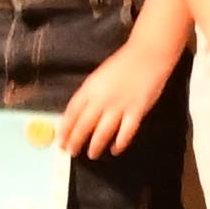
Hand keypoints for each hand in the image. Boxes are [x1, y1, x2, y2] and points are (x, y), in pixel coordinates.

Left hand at [58, 37, 181, 162]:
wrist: (148, 55)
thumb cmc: (123, 64)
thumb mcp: (98, 77)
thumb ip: (89, 95)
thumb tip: (79, 116)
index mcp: (89, 89)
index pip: (71, 114)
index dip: (65, 130)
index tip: (61, 141)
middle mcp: (101, 100)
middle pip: (83, 126)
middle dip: (76, 142)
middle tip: (72, 152)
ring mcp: (119, 106)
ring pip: (102, 133)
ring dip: (95, 146)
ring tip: (92, 154)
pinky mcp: (137, 110)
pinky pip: (126, 132)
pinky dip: (120, 143)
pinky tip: (115, 149)